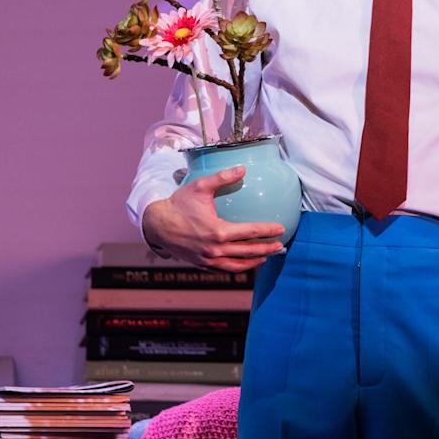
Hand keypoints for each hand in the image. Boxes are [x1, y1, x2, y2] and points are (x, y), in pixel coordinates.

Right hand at [141, 164, 285, 271]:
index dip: (268, 231)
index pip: (250, 232)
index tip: (281, 229)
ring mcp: (208, 260)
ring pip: (238, 265)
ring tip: (267, 256)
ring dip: (255, 261)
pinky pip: (224, 269)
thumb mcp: (200, 187)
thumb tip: (243, 168)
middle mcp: (215, 249)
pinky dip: (238, 268)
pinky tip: (246, 263)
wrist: (157, 225)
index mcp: (218, 231)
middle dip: (267, 249)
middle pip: (248, 251)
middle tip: (280, 246)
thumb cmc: (179, 204)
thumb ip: (223, 177)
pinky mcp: (202, 265)